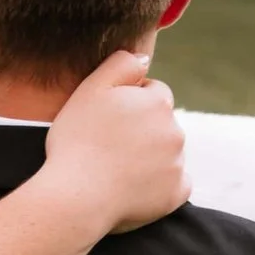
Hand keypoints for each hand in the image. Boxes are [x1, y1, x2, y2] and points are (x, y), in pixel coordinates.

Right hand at [42, 51, 189, 234]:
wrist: (77, 196)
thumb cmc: (77, 141)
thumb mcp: (90, 89)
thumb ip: (121, 65)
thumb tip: (144, 58)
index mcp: (158, 102)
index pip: (154, 92)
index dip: (130, 104)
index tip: (108, 120)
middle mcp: (175, 130)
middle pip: (162, 123)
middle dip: (143, 129)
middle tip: (109, 145)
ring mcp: (178, 163)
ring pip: (167, 152)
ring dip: (149, 156)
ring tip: (116, 167)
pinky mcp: (177, 193)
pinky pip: (174, 183)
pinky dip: (159, 185)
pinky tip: (132, 187)